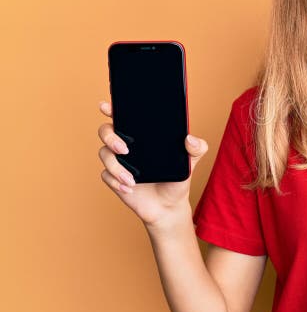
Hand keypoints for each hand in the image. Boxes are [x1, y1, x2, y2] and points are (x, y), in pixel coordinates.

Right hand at [97, 100, 208, 225]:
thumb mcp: (191, 162)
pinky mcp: (113, 178)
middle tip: (125, 149)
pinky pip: (105, 175)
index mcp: (143, 134)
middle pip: (106, 131)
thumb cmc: (177, 178)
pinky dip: (116, 182)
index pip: (124, 116)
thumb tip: (190, 138)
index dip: (113, 108)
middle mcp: (127, 144)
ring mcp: (119, 160)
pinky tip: (129, 188)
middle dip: (110, 137)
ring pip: (104, 154)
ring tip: (132, 180)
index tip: (107, 106)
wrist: (169, 205)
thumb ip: (197, 148)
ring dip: (116, 167)